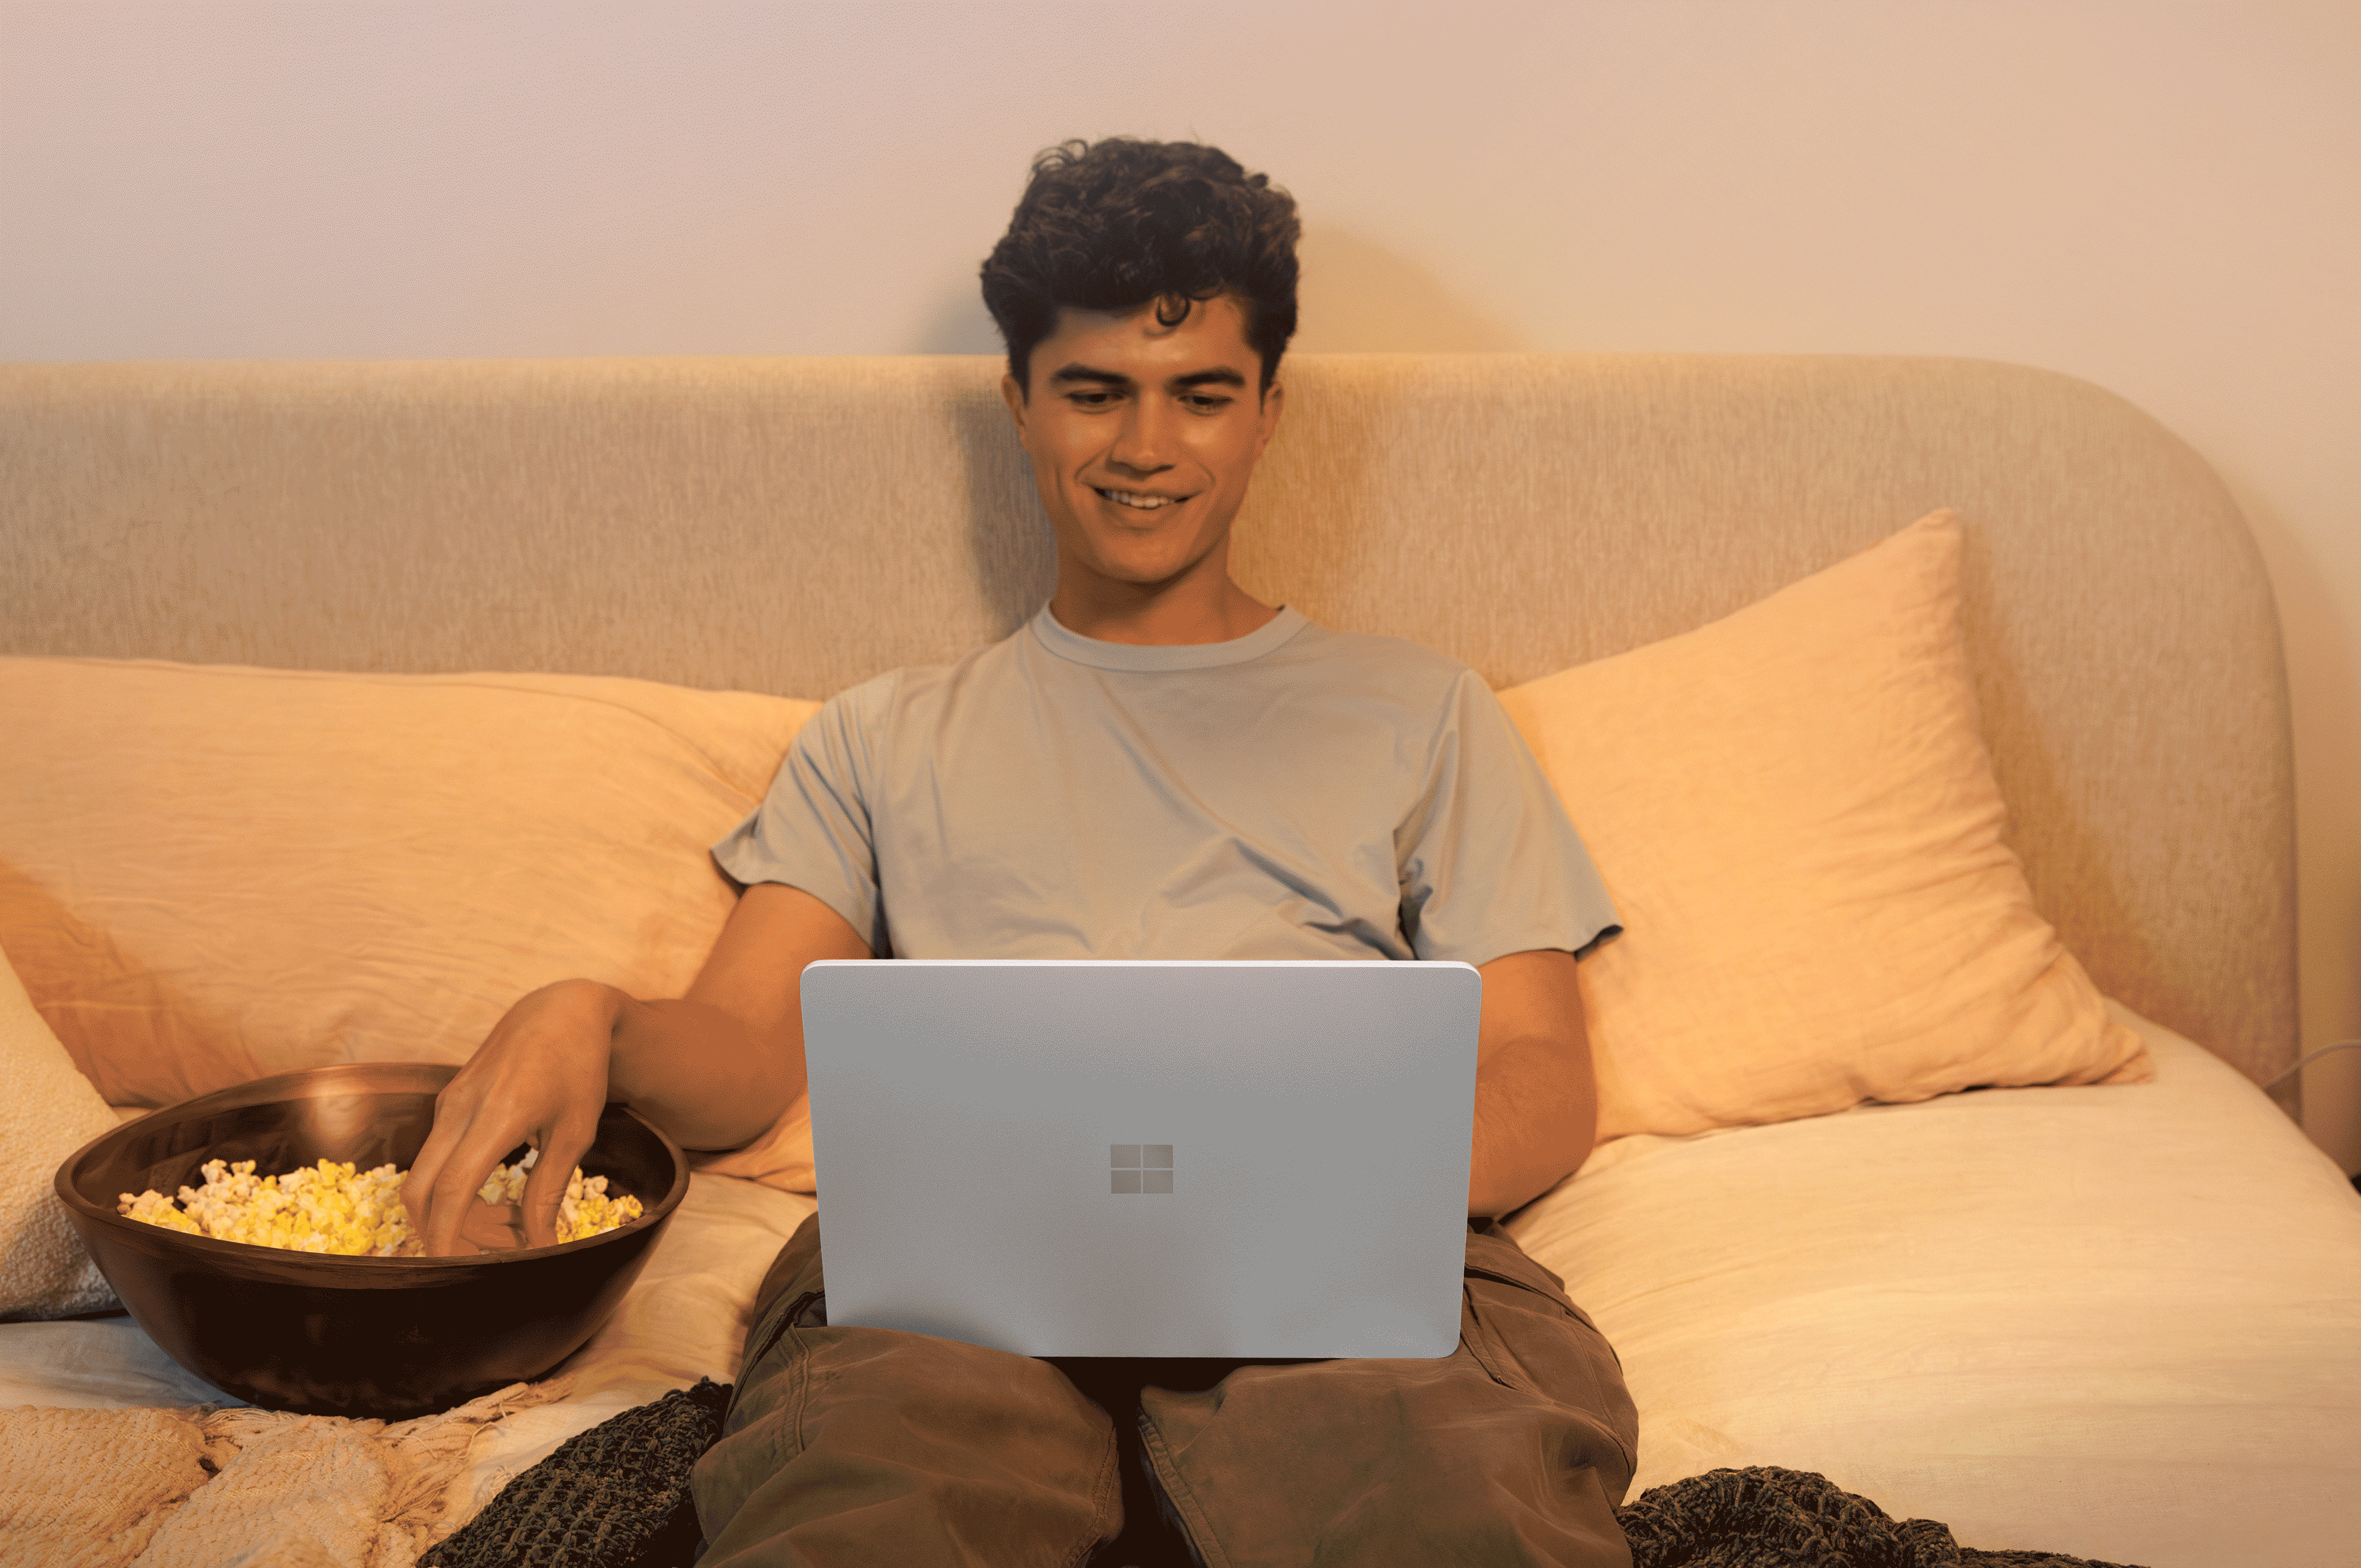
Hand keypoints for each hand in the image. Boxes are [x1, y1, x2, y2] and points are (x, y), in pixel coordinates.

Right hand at [404, 978, 620, 1255]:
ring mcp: (448, 1102)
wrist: (562, 1010)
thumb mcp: (575, 1131)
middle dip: (436, 1233)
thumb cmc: (578, 1068)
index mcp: (497, 1115)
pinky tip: (489, 1198)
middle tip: (474, 1260)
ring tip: (494, 1231)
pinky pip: (435, 1153)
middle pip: (420, 1188)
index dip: (446, 1236)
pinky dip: (451, 1185)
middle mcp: (460, 1108)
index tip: (451, 1272)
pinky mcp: (447, 1100)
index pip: (453, 1188)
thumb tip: (538, 1246)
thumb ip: (548, 1190)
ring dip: (446, 1211)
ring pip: (423, 1173)